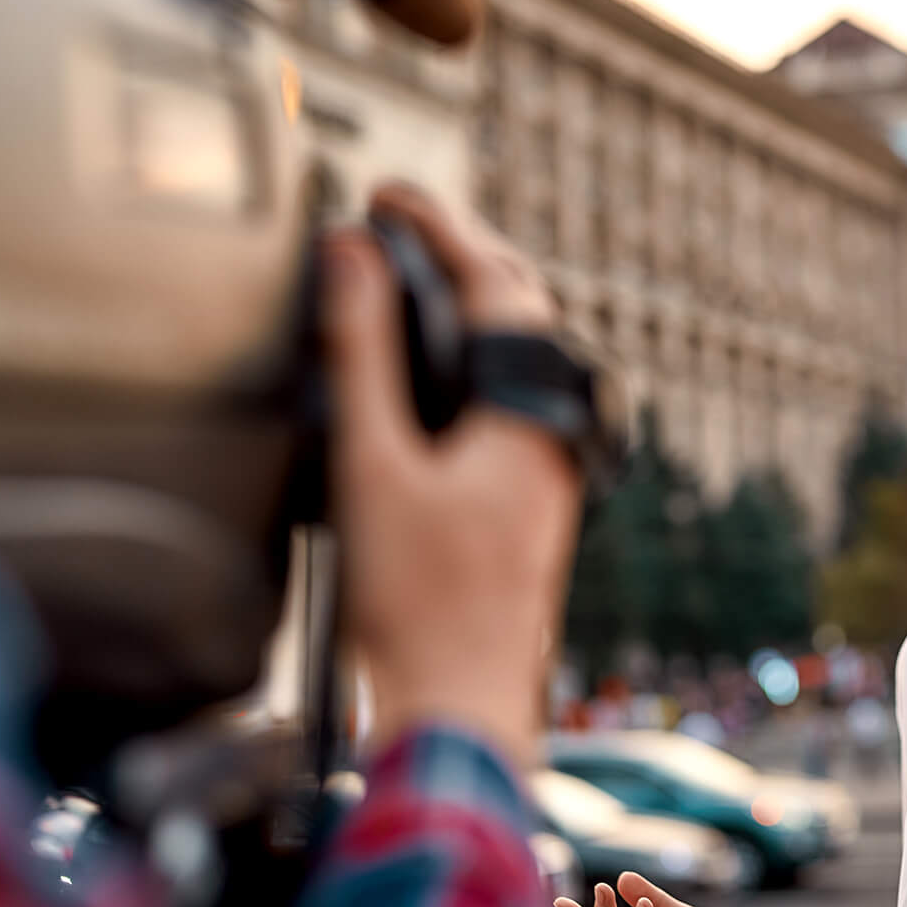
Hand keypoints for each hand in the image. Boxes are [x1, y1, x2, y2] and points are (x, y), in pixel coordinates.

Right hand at [324, 183, 576, 752]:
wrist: (458, 713)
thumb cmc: (414, 606)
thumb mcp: (370, 464)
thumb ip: (361, 353)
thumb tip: (352, 255)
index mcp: (529, 415)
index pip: (494, 282)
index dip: (438, 225)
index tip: (387, 192)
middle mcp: (554, 438)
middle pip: (524, 314)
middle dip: (465, 257)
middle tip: (403, 224)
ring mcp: (550, 474)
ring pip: (522, 361)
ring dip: (473, 310)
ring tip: (412, 281)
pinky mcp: (532, 507)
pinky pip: (513, 402)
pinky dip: (472, 364)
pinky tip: (429, 379)